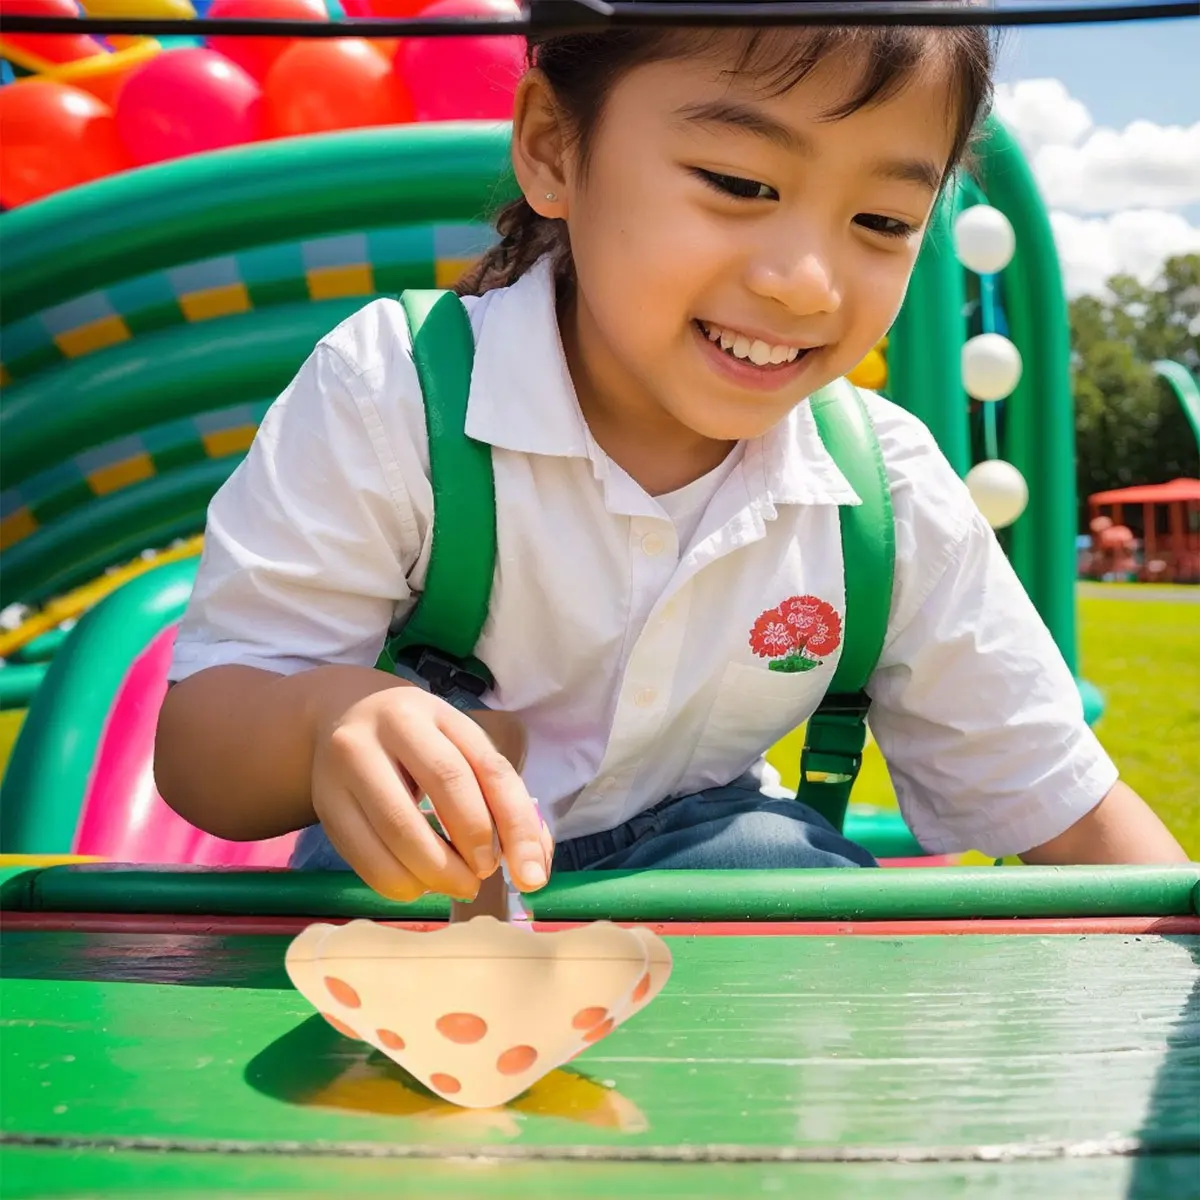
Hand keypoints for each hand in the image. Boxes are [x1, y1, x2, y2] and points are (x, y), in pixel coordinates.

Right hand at [310, 680, 552, 901]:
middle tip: (485, 874)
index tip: (531, 874)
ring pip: (400, 828)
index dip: (517, 824)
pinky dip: (400, 883)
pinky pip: (365, 857)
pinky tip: (418, 883)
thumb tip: (533, 863)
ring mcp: (351, 762)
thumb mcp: (458, 749)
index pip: (488, 768)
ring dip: (438, 873)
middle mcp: (392, 726)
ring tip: (457, 884)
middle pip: (446, 787)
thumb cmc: (417, 743)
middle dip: (476, 845)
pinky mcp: (326, 802)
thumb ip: (499, 798)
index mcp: (439, 712)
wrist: (335, 716)